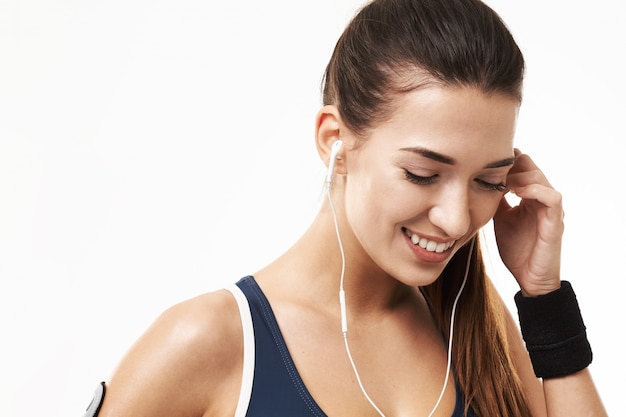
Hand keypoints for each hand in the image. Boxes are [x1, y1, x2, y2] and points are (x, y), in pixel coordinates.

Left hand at [493, 149, 563, 295]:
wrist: (528, 278)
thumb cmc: (516, 250)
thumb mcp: (500, 219)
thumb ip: (495, 201)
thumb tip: (477, 184)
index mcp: (530, 197)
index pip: (523, 167)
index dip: (506, 163)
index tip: (484, 165)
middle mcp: (542, 199)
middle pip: (530, 166)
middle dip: (510, 166)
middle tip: (490, 172)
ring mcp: (550, 209)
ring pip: (540, 177)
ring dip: (518, 176)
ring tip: (501, 183)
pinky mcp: (556, 221)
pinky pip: (552, 197)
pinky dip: (535, 190)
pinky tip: (516, 192)